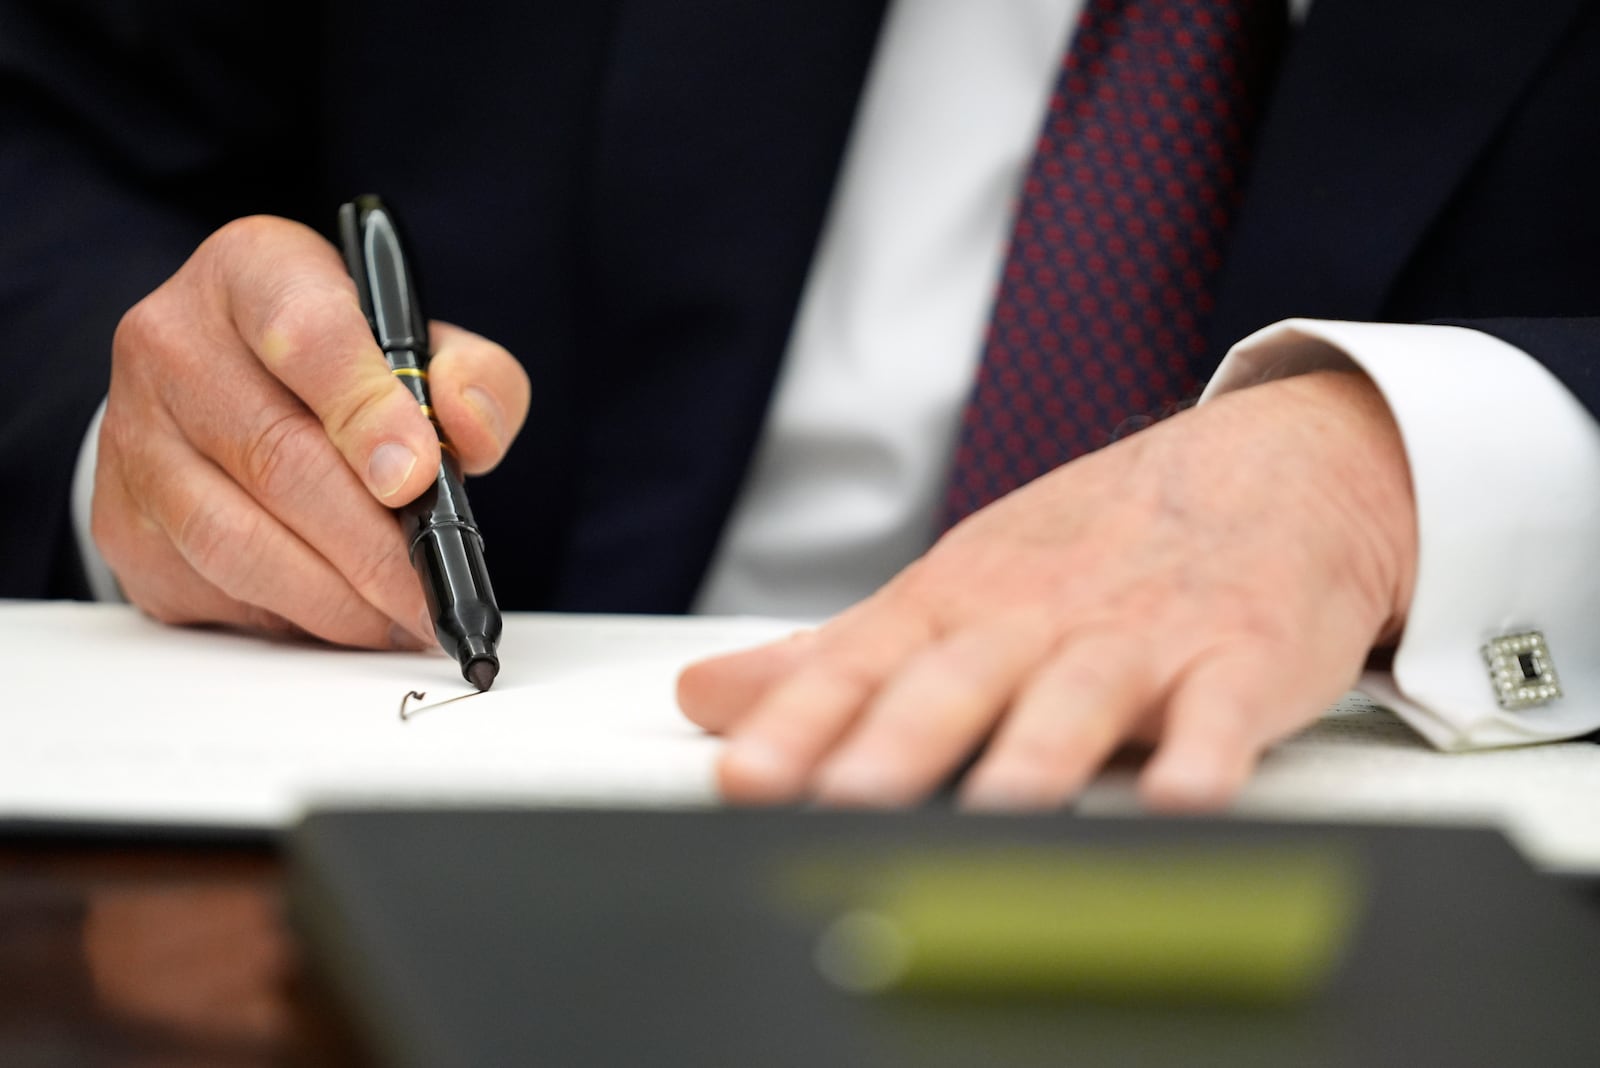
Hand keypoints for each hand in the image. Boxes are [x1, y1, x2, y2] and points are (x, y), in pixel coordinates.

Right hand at [93, 216, 529, 646]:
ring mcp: (133, 434)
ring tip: (398, 618)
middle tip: (431, 591)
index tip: (418, 478)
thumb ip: (475, 381)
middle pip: (275, 458)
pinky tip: (341, 615)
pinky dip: (288, 617)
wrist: (240, 387)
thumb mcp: (426, 348)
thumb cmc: (347, 369)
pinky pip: (209, 589)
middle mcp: (172, 342)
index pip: (306, 334)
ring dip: (333, 598)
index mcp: (255, 273)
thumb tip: (467, 432)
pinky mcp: (121, 520)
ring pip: (233, 540)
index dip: (366, 412)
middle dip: (370, 545)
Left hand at [679, 370, 1416, 810]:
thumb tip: (705, 696)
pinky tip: (1186, 801)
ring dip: (1038, 755)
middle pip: (956, 683)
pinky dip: (1207, 754)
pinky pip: (1222, 711)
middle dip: (896, 747)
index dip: (799, 725)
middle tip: (843, 806)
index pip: (859, 667)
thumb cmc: (1093, 545)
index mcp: (956, 604)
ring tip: (1003, 813)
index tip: (743, 781)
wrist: (1272, 467)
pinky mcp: (1240, 658)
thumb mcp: (953, 588)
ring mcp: (1139, 637)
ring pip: (1078, 697)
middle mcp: (1035, 618)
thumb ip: (834, 658)